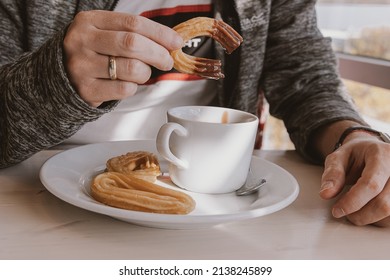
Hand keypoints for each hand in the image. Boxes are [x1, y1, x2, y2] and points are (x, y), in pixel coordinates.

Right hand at [63, 10, 182, 106]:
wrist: (61, 75)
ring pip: (131, 69)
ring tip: (142, 73)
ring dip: (145, 73)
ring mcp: (81, 66)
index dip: (160, 33)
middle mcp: (82, 40)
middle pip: (132, 44)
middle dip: (158, 54)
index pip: (133, 23)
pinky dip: (133, 87)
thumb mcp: (106, 33)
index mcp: (90, 21)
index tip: (176, 42)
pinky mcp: (86, 89)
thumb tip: (173, 42)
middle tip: (167, 61)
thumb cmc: (93, 52)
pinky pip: (124, 89)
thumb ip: (133, 34)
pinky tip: (126, 83)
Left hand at [319, 134, 389, 225]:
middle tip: (343, 212)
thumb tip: (325, 194)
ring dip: (368, 218)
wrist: (374, 151)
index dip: (352, 202)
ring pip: (389, 214)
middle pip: (383, 204)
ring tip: (355, 208)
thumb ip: (332, 174)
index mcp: (383, 156)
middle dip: (359, 215)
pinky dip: (377, 219)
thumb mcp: (339, 157)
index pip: (371, 184)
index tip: (337, 211)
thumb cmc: (357, 154)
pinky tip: (368, 210)